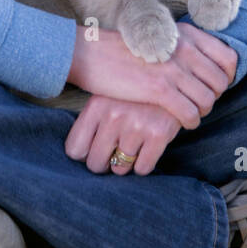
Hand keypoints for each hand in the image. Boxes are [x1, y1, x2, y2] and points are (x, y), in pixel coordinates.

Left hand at [64, 95, 182, 174]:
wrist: (172, 79)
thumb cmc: (134, 94)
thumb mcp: (108, 97)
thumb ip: (92, 122)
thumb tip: (80, 156)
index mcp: (96, 106)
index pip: (75, 150)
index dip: (85, 155)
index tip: (94, 150)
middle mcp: (113, 116)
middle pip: (96, 164)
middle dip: (105, 163)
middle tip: (114, 153)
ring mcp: (136, 126)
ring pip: (120, 168)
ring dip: (126, 163)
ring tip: (133, 146)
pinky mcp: (158, 134)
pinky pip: (143, 168)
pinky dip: (144, 164)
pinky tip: (147, 148)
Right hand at [67, 22, 238, 130]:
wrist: (92, 53)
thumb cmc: (123, 49)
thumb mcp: (159, 37)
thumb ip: (182, 47)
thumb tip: (202, 66)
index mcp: (186, 34)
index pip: (228, 57)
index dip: (227, 76)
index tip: (214, 85)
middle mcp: (184, 48)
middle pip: (221, 82)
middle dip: (213, 96)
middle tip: (199, 102)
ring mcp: (173, 68)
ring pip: (208, 100)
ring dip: (202, 111)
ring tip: (190, 113)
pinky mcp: (159, 89)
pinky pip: (190, 113)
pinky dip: (190, 121)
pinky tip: (182, 122)